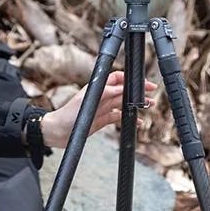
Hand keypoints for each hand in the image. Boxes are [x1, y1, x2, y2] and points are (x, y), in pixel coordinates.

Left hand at [40, 71, 157, 148]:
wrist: (57, 132)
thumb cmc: (68, 115)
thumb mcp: (87, 102)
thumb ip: (104, 94)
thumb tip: (121, 88)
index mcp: (98, 88)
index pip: (118, 78)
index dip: (131, 80)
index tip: (143, 83)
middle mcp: (101, 96)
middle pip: (124, 91)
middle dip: (138, 92)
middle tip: (152, 94)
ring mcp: (102, 108)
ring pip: (124, 104)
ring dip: (136, 105)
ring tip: (149, 106)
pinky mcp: (102, 120)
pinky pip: (118, 117)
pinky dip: (129, 118)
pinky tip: (138, 122)